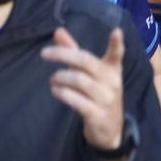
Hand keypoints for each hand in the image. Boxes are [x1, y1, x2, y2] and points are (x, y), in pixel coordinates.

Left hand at [41, 26, 126, 152]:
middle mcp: (112, 81)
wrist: (110, 129)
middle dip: (63, 54)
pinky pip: (76, 100)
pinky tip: (55, 90)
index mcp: (112, 69)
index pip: (117, 54)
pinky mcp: (97, 114)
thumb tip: (58, 30)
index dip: (117, 43)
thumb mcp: (89, 72)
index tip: (117, 31)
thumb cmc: (97, 93)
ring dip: (60, 77)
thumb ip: (74, 51)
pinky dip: (62, 93)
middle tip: (44, 54)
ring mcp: (105, 99)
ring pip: (78, 80)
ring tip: (53, 79)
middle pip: (86, 61)